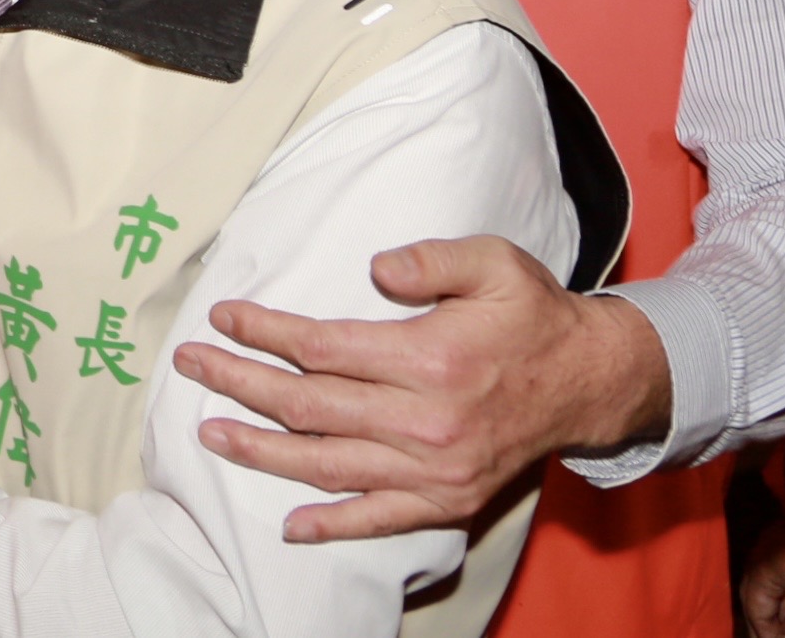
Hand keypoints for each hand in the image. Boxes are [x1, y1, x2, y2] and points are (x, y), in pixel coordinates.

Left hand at [170, 235, 670, 541]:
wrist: (591, 382)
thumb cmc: (533, 315)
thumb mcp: (493, 263)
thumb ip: (430, 259)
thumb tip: (374, 270)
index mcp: (432, 360)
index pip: (322, 349)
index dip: (265, 333)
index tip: (224, 317)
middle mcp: (429, 423)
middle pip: (310, 408)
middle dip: (241, 384)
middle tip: (192, 365)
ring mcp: (438, 470)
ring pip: (329, 465)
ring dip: (263, 451)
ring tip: (211, 433)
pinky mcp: (450, 500)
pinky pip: (380, 518)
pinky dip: (333, 525)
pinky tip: (290, 526)